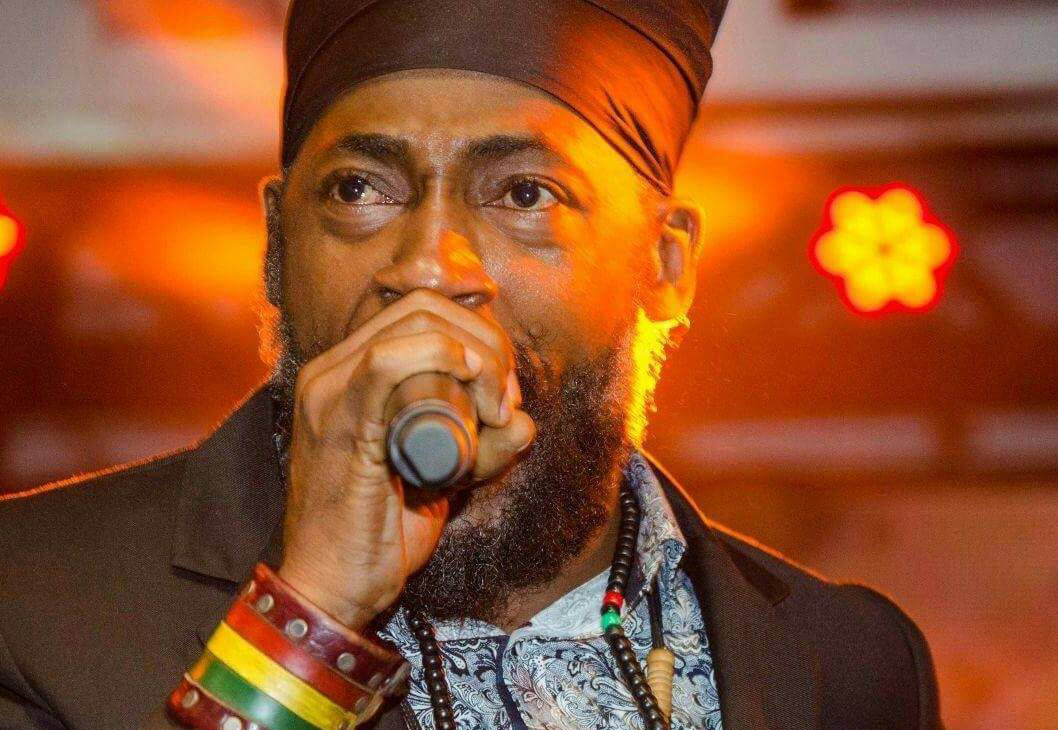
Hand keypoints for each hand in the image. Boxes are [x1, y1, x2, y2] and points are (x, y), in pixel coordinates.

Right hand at [276, 290, 535, 628]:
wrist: (332, 586)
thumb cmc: (382, 532)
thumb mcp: (440, 474)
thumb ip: (476, 445)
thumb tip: (522, 420)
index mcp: (346, 373)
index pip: (419, 313)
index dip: (477, 335)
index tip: (504, 390)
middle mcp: (330, 370)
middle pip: (424, 309)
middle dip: (486, 342)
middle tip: (505, 400)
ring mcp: (329, 392)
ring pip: (415, 325)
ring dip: (477, 357)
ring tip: (494, 411)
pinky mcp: (338, 421)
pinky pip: (387, 362)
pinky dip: (442, 358)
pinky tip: (473, 389)